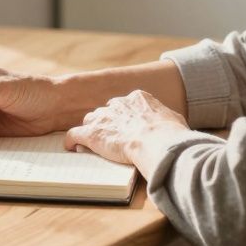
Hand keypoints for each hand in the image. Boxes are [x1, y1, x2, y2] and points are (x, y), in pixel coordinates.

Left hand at [64, 90, 190, 165]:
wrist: (157, 141)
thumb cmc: (171, 134)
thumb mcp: (174, 119)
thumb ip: (166, 119)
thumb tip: (172, 125)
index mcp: (138, 98)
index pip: (125, 104)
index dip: (125, 117)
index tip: (127, 126)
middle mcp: (118, 104)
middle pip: (106, 111)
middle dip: (107, 122)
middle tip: (111, 136)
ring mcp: (103, 118)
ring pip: (90, 120)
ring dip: (91, 130)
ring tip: (93, 144)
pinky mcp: (92, 133)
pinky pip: (74, 134)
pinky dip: (72, 141)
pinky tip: (72, 147)